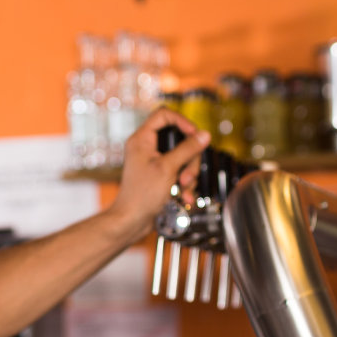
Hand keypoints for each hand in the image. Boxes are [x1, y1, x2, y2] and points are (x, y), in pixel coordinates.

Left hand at [103, 106, 210, 233]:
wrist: (131, 221)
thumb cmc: (141, 195)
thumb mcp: (168, 169)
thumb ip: (187, 149)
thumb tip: (204, 135)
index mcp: (142, 139)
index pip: (164, 115)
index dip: (182, 122)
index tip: (195, 135)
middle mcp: (147, 147)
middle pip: (179, 139)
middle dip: (189, 158)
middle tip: (187, 175)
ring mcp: (154, 162)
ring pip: (182, 157)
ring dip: (189, 174)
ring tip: (184, 188)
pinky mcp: (160, 175)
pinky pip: (179, 172)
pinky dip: (185, 184)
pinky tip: (185, 196)